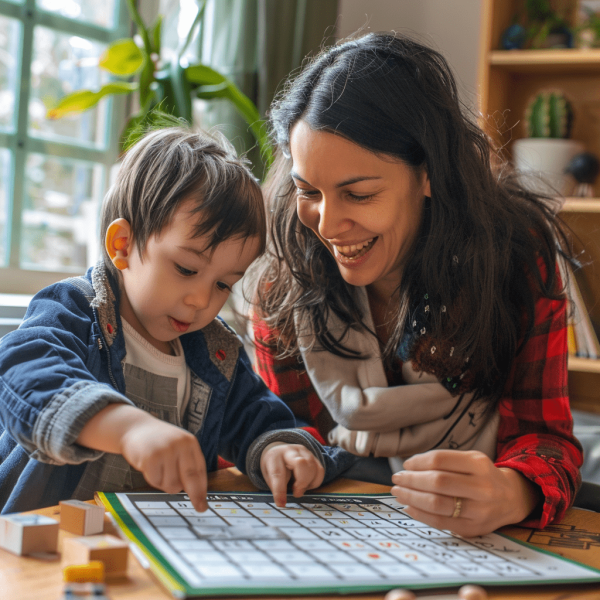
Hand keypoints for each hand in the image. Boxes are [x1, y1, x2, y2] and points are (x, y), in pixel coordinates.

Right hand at [120, 417, 207, 512]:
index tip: (204, 504)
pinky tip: (148, 466)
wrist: (134, 428)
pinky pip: (155, 481)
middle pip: (191, 478)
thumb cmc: (158, 441)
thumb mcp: (177, 445)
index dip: (203, 489)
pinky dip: (152, 479)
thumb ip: (186, 463)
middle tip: (200, 508)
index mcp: (190, 442)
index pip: (200, 470)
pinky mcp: (151, 458)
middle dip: (196, 496)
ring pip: (171, 484)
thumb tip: (195, 491)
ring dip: (164, 483)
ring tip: (158, 468)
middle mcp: (180, 445)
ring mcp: (166, 451)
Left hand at [260, 442, 324, 506]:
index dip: (280, 490)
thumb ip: (276, 487)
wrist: (279, 451)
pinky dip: (315, 482)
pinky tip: (307, 484)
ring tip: (299, 488)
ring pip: (313, 467)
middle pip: (301, 464)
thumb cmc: (273, 467)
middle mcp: (290, 451)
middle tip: (296, 493)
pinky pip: (320, 471)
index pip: (278, 473)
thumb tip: (284, 502)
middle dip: (301, 482)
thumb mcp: (268, 476)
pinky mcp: (313, 456)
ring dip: (308, 483)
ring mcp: (304, 452)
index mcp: (274, 456)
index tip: (281, 504)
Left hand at [391, 450, 540, 536]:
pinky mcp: (473, 529)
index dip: (418, 462)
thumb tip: (409, 466)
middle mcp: (482, 487)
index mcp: (479, 464)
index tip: (406, 464)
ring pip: (437, 503)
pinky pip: (440, 521)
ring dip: (411, 497)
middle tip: (397, 479)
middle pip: (437, 482)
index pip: (440, 460)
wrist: (510, 499)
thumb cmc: (481, 476)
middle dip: (411, 480)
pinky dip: (420, 514)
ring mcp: (479, 511)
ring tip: (398, 492)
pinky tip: (409, 507)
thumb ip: (444, 460)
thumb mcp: (470, 459)